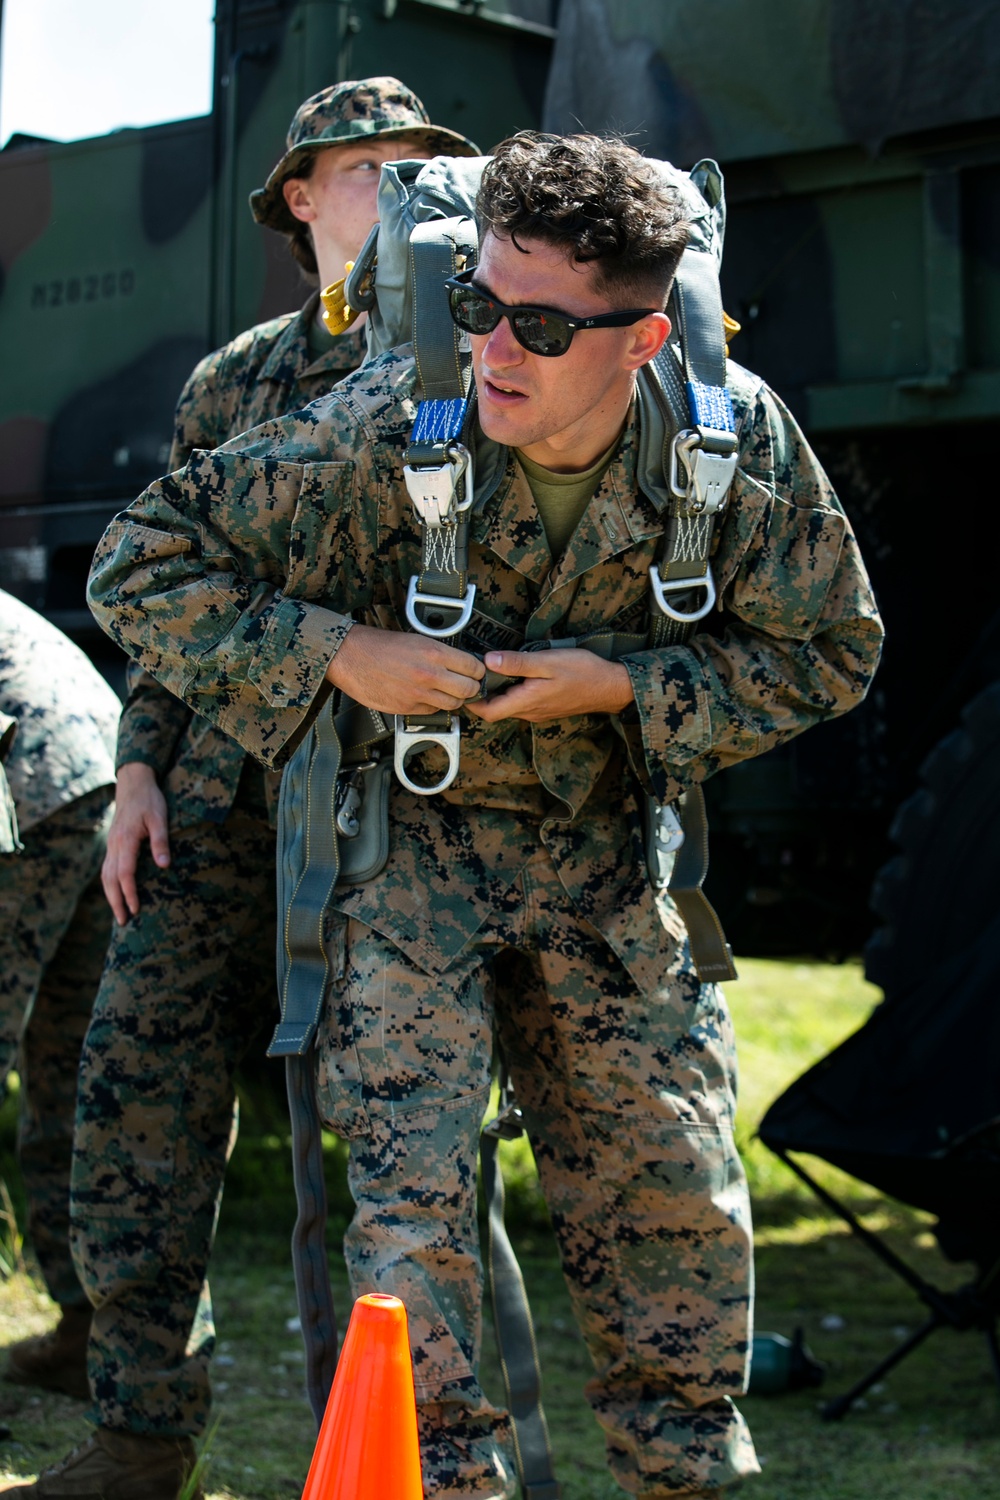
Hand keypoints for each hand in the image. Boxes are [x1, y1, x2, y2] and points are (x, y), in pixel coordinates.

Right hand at [102, 761, 170, 923]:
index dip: (129, 893)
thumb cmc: (149, 800)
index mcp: (126, 840)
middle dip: (116, 902)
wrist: (133, 783)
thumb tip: (164, 866)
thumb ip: (160, 842)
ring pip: (105, 875)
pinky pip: (107, 868)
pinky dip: (109, 885)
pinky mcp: (112, 844)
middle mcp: (114, 845)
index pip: (125, 873)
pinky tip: (116, 894)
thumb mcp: (160, 818)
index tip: (136, 909)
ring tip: (119, 914)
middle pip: (110, 879)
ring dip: (111, 896)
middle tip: (123, 922)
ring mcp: (111, 844)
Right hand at [326, 624, 483, 716]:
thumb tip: (461, 665)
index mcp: (433, 653)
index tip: (476, 672)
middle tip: (467, 685)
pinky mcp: (407, 708)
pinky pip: (432, 711)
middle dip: (471, 688)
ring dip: (454, 699)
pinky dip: (434, 706)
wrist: (350, 656)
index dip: (478, 671)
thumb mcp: (416, 640)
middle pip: (469, 689)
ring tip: (446, 692)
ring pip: (453, 704)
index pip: (473, 667)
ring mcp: (418, 694)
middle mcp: (429, 674)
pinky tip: (426, 696)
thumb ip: (440, 654)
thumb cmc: (379, 645)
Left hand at [465, 648, 634, 722]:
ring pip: (508, 706)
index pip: (487, 712)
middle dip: (481, 694)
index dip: (471, 701)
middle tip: (473, 672)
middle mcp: (529, 712)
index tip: (464, 683)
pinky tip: (514, 674)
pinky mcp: (545, 706)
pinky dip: (511, 691)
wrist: (611, 686)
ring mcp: (538, 711)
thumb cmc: (583, 673)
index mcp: (526, 702)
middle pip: (495, 710)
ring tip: (491, 670)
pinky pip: (521, 702)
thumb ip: (517, 663)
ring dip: (497, 691)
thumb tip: (488, 661)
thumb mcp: (547, 662)